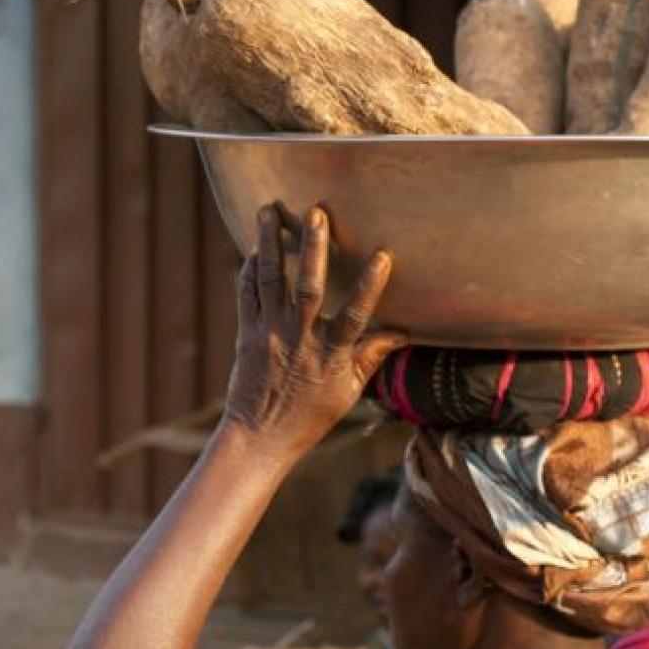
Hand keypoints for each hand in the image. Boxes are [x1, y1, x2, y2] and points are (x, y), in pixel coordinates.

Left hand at [219, 204, 405, 460]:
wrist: (258, 437)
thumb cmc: (309, 417)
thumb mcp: (349, 392)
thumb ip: (372, 356)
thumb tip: (403, 332)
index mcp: (329, 355)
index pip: (355, 315)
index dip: (369, 286)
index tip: (384, 255)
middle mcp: (298, 340)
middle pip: (307, 288)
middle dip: (312, 248)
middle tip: (316, 212)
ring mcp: (268, 334)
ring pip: (270, 281)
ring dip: (270, 244)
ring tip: (268, 211)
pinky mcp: (246, 334)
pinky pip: (246, 294)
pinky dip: (249, 268)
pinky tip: (255, 246)